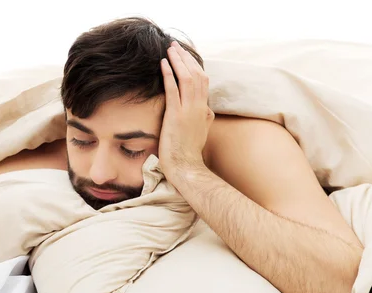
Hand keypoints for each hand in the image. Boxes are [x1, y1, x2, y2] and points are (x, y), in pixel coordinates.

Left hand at [158, 41, 213, 180]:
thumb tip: (208, 112)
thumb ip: (205, 119)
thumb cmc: (190, 154)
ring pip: (187, 78)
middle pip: (197, 75)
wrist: (186, 168)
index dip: (194, 66)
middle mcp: (199, 107)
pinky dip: (168, 74)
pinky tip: (163, 63)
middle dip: (186, 58)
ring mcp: (188, 111)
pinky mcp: (176, 116)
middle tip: (176, 46)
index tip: (185, 56)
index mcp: (204, 110)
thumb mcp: (202, 133)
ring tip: (170, 49)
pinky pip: (173, 90)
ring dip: (178, 61)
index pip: (203, 81)